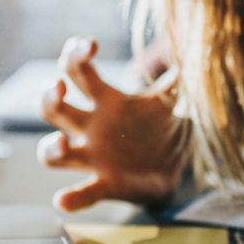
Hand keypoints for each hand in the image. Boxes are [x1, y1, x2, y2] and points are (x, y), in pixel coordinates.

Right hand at [37, 37, 187, 211]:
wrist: (174, 169)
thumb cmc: (160, 129)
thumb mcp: (170, 100)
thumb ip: (177, 76)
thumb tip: (195, 43)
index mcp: (105, 102)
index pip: (78, 72)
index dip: (75, 55)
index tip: (90, 44)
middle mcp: (90, 128)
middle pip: (52, 108)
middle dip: (47, 96)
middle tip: (58, 87)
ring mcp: (92, 157)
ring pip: (53, 153)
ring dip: (51, 148)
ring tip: (61, 143)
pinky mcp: (103, 185)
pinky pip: (82, 192)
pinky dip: (71, 198)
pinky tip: (62, 200)